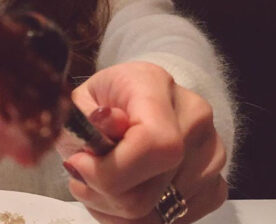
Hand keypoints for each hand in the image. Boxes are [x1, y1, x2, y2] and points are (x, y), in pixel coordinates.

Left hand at [64, 62, 227, 223]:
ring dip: (117, 209)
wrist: (128, 99)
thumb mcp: (78, 101)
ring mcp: (211, 151)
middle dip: (104, 194)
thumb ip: (84, 118)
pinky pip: (176, 220)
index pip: (152, 144)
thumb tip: (102, 132)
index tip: (80, 165)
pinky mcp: (216, 182)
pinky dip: (140, 218)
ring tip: (100, 182)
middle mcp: (193, 115)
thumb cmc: (100, 101)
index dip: (112, 171)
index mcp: (154, 84)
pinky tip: (124, 191)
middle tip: (81, 177)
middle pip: (152, 189)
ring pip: (160, 213)